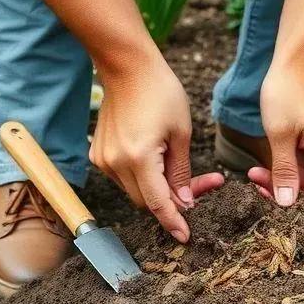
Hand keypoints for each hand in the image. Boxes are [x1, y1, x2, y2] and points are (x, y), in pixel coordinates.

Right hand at [90, 55, 223, 242]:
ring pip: (135, 192)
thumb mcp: (181, 133)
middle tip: (205, 186)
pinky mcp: (98, 155)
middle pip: (146, 202)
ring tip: (182, 167)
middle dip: (174, 202)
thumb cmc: (160, 93)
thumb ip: (181, 173)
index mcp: (139, 158)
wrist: (127, 67)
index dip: (173, 222)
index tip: (185, 237)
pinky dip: (142, 178)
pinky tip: (157, 158)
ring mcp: (103, 160)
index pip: (158, 204)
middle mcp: (116, 163)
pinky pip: (124, 178)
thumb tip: (184, 203)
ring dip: (158, 189)